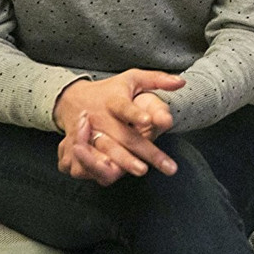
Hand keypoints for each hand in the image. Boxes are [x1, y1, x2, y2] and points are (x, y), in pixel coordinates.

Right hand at [54, 70, 183, 184]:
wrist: (73, 100)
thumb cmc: (111, 90)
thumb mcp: (132, 78)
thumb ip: (157, 79)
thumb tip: (181, 82)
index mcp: (113, 100)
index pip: (124, 107)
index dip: (135, 114)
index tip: (149, 121)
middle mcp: (100, 118)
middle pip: (124, 136)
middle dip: (143, 150)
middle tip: (162, 163)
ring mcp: (90, 134)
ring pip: (108, 152)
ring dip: (125, 162)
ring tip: (142, 170)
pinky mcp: (81, 147)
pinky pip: (91, 162)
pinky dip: (102, 170)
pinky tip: (118, 175)